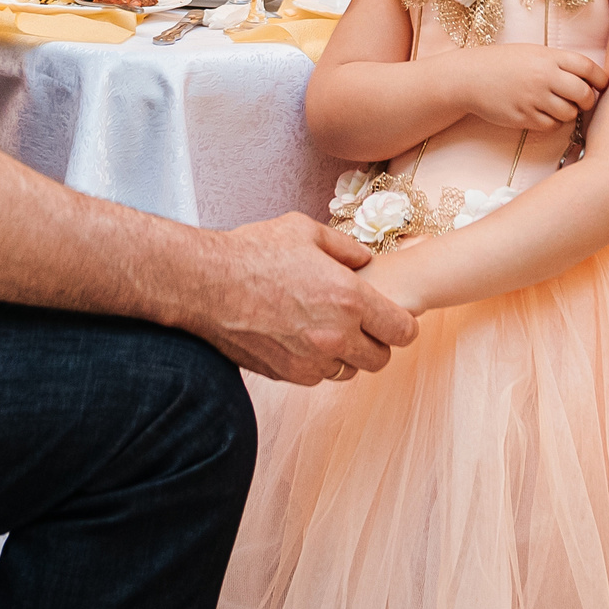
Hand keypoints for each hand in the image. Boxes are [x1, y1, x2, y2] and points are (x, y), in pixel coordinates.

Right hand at [184, 214, 417, 384]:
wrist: (206, 284)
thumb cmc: (253, 252)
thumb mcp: (305, 231)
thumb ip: (346, 248)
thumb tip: (366, 260)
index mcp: (349, 298)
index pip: (402, 331)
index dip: (402, 324)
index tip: (393, 317)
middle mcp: (336, 335)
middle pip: (381, 358)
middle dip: (376, 342)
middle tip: (360, 323)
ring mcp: (311, 359)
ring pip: (349, 370)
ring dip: (346, 354)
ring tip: (326, 328)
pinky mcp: (288, 374)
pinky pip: (318, 376)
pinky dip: (317, 362)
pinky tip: (300, 337)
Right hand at [458, 44, 606, 130]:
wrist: (469, 77)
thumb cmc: (503, 63)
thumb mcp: (533, 53)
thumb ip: (559, 63)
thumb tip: (590, 78)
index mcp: (548, 57)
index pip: (588, 68)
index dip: (601, 79)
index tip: (603, 85)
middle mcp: (544, 77)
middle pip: (584, 94)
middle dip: (588, 100)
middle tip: (582, 100)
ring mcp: (533, 98)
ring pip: (569, 113)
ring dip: (569, 112)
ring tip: (557, 105)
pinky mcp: (524, 117)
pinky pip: (551, 125)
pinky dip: (552, 122)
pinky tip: (542, 113)